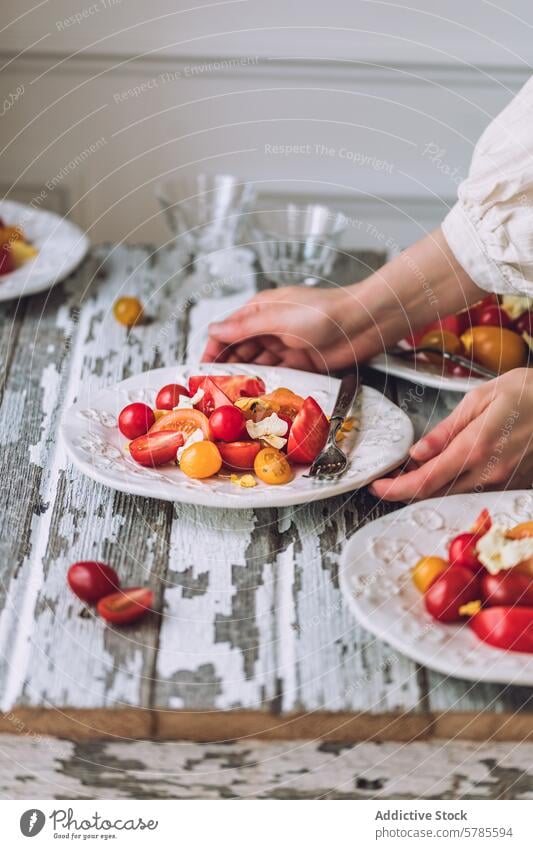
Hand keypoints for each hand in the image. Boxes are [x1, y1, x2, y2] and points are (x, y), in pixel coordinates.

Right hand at [202, 229, 485, 371]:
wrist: (364, 322)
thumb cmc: (324, 311)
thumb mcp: (277, 318)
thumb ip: (244, 327)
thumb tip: (214, 329)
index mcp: (260, 310)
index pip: (227, 332)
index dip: (212, 351)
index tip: (202, 372)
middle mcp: (269, 328)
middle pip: (240, 352)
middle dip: (227, 370)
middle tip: (216, 391)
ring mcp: (285, 345)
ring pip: (258, 365)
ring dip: (247, 379)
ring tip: (234, 398)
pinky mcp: (301, 362)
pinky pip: (278, 375)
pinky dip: (268, 384)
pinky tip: (259, 396)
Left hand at [370, 368, 532, 500]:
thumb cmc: (528, 393)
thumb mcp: (480, 398)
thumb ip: (446, 430)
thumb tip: (417, 452)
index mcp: (475, 447)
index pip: (426, 480)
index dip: (396, 489)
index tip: (377, 486)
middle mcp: (489, 472)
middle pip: (437, 494)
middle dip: (408, 489)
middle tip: (390, 478)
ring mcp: (503, 482)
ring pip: (455, 495)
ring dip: (431, 488)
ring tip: (415, 471)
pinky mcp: (513, 485)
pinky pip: (476, 491)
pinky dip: (455, 484)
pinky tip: (448, 470)